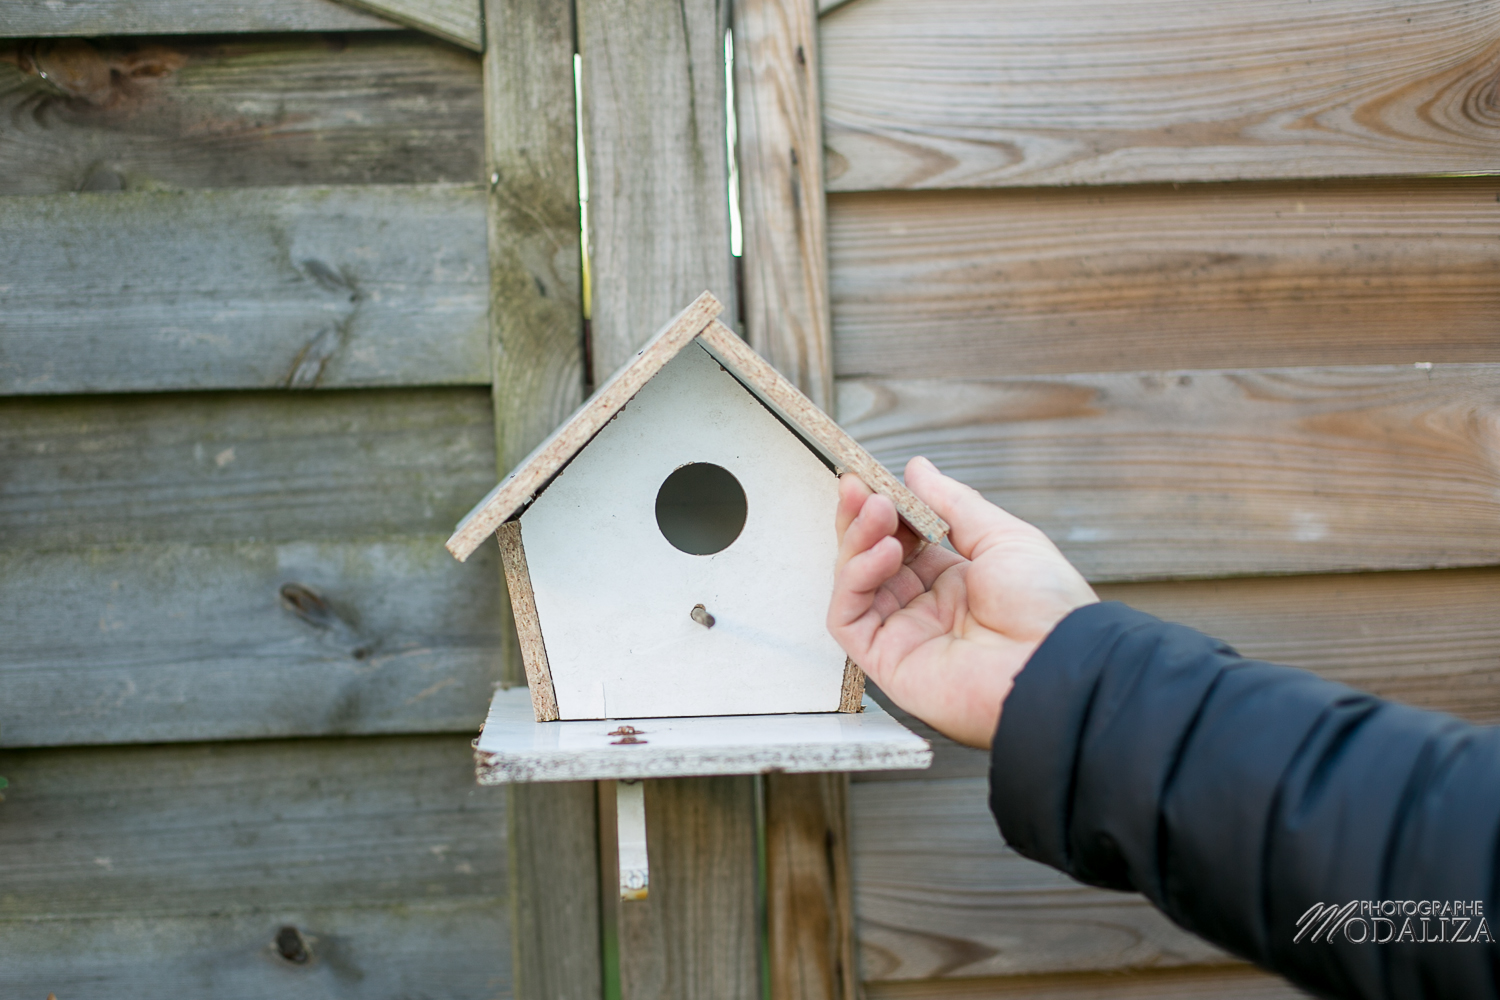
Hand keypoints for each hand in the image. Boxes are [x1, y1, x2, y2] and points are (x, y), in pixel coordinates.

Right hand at [828, 457, 1097, 748]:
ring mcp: (904, 636)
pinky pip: (849, 619)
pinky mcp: (886, 662)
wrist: (1059, 664)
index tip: (871, 477)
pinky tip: (884, 551)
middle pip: (871, 561)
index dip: (884, 510)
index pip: (900, 541)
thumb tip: (916, 468)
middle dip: (861, 520)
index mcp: (956, 583)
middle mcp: (925, 610)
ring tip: (878, 512)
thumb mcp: (1002, 537)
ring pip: (853, 585)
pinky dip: (855, 579)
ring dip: (858, 541)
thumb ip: (953, 504)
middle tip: (859, 486)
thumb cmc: (1047, 606)